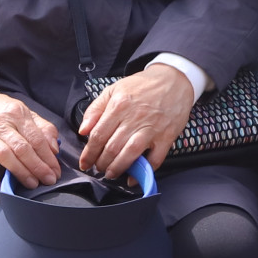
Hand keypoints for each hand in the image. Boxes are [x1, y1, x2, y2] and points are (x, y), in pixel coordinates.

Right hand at [0, 91, 62, 196]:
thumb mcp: (22, 111)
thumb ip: (42, 127)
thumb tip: (54, 148)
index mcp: (17, 114)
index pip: (36, 138)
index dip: (48, 158)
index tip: (56, 172)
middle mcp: (0, 124)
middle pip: (23, 148)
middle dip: (39, 167)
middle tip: (49, 180)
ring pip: (5, 156)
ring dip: (21, 173)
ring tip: (32, 184)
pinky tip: (1, 191)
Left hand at [78, 61, 196, 177]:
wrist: (174, 80)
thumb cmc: (143, 86)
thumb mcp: (114, 89)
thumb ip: (95, 109)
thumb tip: (83, 131)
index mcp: (118, 106)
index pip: (98, 135)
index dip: (89, 153)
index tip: (85, 162)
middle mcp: (134, 118)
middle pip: (111, 147)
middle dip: (101, 163)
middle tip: (98, 168)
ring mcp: (152, 128)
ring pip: (129, 154)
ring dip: (117, 168)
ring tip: (111, 173)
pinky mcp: (166, 137)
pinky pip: (154, 159)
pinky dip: (143, 172)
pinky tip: (134, 178)